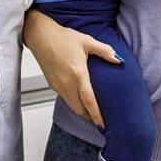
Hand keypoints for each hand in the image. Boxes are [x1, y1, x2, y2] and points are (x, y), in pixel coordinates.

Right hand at [23, 9, 120, 127]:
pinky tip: (77, 95)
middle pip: (79, 109)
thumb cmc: (63, 37)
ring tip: (90, 108)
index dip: (97, 115)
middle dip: (90, 116)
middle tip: (99, 117)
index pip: (89, 101)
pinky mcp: (52, 84)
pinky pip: (64, 98)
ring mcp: (58, 85)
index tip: (103, 124)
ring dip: (81, 110)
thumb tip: (118, 59)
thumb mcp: (87, 41)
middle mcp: (67, 82)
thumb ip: (104, 51)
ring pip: (71, 106)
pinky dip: (72, 101)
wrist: (41, 36)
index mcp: (78, 73)